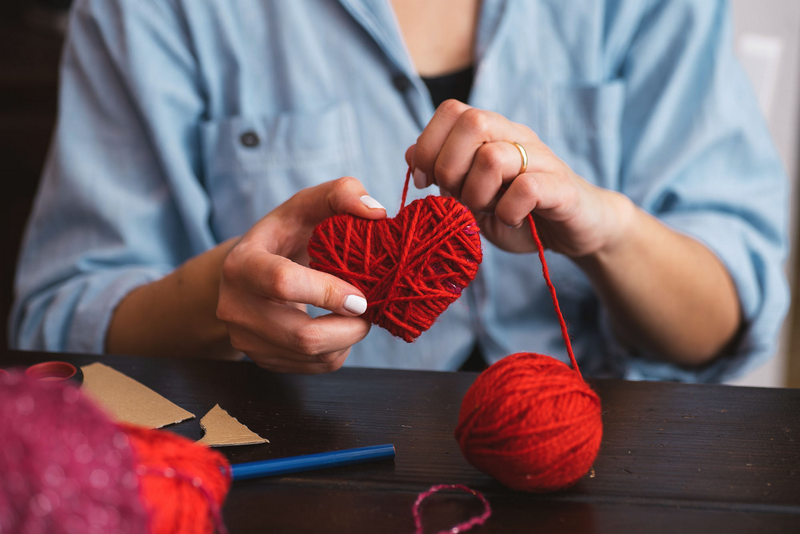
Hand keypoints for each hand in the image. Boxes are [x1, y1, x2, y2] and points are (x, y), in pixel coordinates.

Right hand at [216, 177, 386, 372]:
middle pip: (301, 336)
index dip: (328, 292)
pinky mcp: (264, 361)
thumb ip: (341, 194)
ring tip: (356, 315)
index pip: (283, 282)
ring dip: (348, 339)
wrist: (253, 272)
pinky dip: (338, 351)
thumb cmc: (286, 235)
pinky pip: (314, 368)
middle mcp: (235, 307)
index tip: (361, 295)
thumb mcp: (306, 206)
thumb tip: (376, 211)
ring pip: (312, 356)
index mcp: (242, 264)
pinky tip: (338, 327)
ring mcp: (247, 339)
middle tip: (368, 310)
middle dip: (348, 328)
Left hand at [406, 100, 631, 256]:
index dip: (428, 145)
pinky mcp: (561, 188)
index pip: (451, 110)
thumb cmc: (519, 211)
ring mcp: (540, 159)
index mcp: (492, 133)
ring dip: (477, 194)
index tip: (426, 182)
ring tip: (486, 211)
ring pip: (494, 157)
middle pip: (472, 121)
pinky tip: (511, 220)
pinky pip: (527, 189)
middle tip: (456, 197)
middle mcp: (516, 136)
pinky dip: (508, 211)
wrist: (575, 229)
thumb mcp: (472, 195)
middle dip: (449, 166)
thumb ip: (444, 174)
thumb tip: (411, 155)